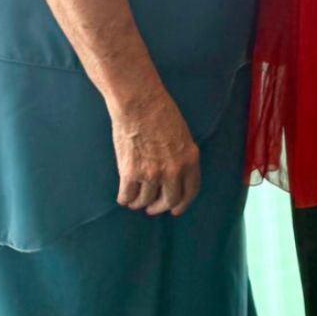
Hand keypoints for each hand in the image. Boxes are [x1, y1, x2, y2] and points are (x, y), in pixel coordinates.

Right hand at [111, 88, 200, 216]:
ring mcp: (151, 173)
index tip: (175, 210)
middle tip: (153, 208)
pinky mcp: (130, 173)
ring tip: (136, 201)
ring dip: (140, 203)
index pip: (191, 190)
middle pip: (169, 200)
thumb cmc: (162, 113)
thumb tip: (175, 174)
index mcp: (190, 159)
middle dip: (160, 207)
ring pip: (145, 201)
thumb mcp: (183, 136)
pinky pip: (127, 196)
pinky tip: (125, 196)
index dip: (183, 203)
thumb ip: (181, 157)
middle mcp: (173, 170)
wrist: (140, 104)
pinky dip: (125, 199)